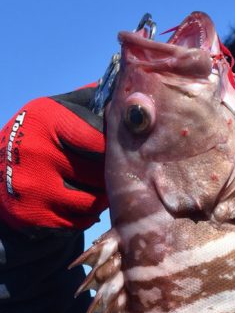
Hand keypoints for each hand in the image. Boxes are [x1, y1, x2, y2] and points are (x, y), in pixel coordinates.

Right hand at [0, 85, 106, 234]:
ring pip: (93, 200)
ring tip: (100, 190)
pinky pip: (80, 221)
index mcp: (46, 120)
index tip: (120, 152)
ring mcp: (35, 186)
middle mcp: (37, 151)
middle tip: (114, 176)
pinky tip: (82, 206)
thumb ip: (86, 102)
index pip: (98, 138)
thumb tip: (123, 92)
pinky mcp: (36, 215)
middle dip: (110, 177)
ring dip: (101, 198)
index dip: (114, 149)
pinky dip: (87, 216)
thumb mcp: (52, 112)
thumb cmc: (37, 140)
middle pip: (98, 172)